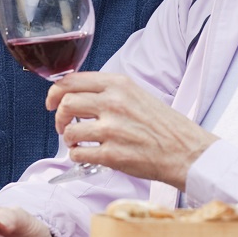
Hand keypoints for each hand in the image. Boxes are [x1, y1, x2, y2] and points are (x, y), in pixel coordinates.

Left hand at [46, 72, 216, 189]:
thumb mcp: (136, 94)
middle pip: (65, 103)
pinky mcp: (112, 155)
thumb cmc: (162, 124)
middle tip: (64, 125)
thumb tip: (75, 94)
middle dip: (58, 117)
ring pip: (68, 130)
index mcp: (118, 84)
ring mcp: (112, 129)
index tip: (52, 101)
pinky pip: (78, 153)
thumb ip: (107, 91)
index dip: (55, 92)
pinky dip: (77, 155)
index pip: (71, 80)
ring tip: (78, 141)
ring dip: (68, 138)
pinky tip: (86, 154)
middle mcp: (113, 103)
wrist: (185, 150)